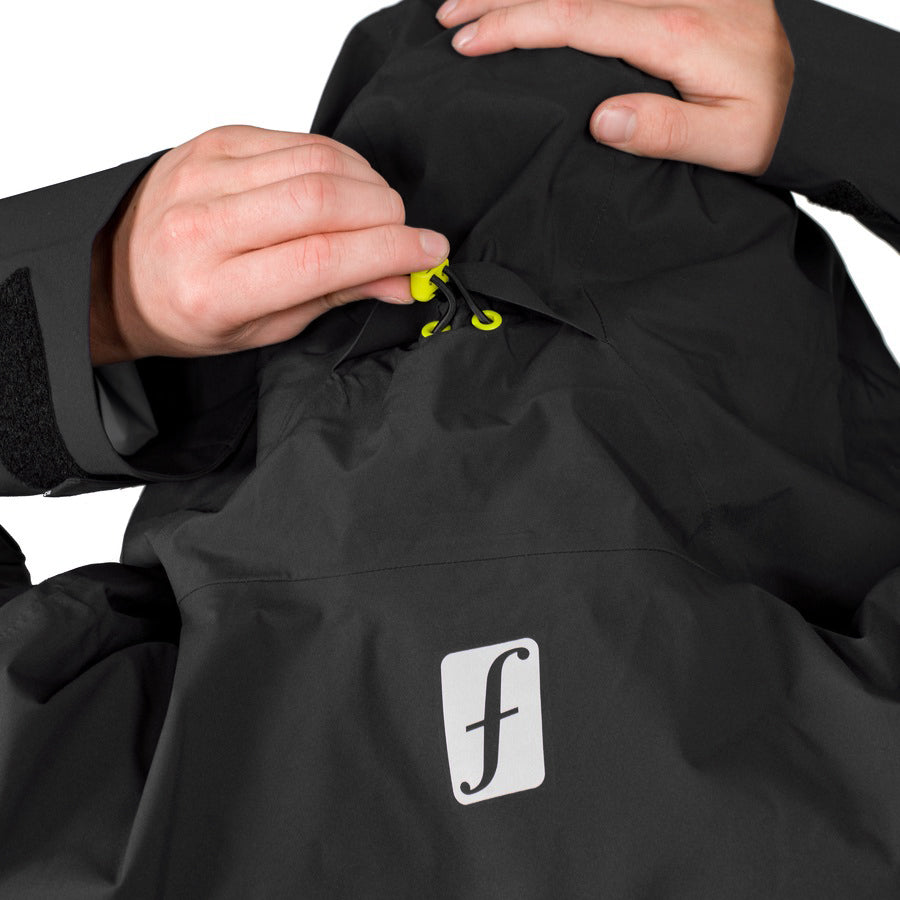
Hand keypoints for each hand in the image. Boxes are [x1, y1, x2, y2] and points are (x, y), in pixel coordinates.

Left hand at [89, 125, 450, 364]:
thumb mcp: (263, 329)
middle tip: (406, 234)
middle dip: (385, 215)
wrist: (123, 272)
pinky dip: (338, 161)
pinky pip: (297, 140)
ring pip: (316, 161)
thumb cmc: (191, 311)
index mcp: (213, 288)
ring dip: (368, 185)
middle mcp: (203, 225)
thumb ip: (333, 298)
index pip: (320, 258)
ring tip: (380, 212)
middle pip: (322, 199)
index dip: (388, 251)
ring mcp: (204, 172)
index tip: (429, 253)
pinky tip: (347, 186)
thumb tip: (402, 279)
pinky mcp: (214, 140)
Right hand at [435, 0, 793, 175]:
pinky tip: (538, 0)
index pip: (576, 20)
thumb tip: (600, 119)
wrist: (813, 93)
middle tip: (450, 17)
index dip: (515, 26)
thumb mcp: (727, 142)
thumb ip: (665, 130)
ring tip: (473, 0)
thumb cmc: (769, 122)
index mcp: (675, 33)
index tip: (468, 41)